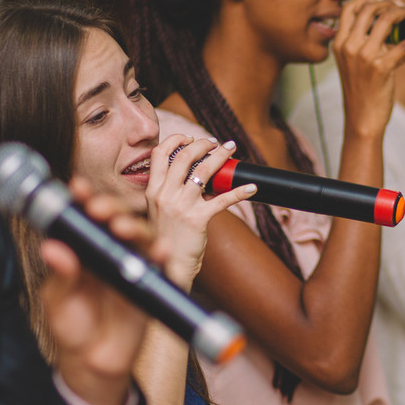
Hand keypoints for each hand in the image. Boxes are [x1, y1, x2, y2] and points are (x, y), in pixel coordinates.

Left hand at [41, 177, 160, 404]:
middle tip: (97, 209)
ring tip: (121, 227)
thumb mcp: (58, 301)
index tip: (76, 188)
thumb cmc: (72, 328)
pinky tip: (161, 250)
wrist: (90, 364)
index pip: (86, 218)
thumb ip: (61, 275)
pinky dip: (163, 257)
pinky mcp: (149, 287)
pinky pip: (160, 268)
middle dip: (109, 208)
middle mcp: (110, 253)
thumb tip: (53, 248)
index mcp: (85, 250)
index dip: (84, 199)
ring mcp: (132, 268)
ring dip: (134, 228)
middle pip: (117, 220)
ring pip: (141, 238)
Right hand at [146, 134, 256, 290]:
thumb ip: (171, 191)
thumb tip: (195, 173)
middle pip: (184, 157)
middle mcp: (164, 195)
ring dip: (220, 157)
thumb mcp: (161, 210)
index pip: (159, 154)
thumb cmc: (170, 238)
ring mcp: (180, 206)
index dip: (175, 140)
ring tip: (231, 150)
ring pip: (203, 171)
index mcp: (152, 190)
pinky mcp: (197, 219)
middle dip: (203, 144)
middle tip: (217, 143)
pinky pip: (222, 199)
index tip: (190, 138)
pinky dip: (239, 191)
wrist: (170, 266)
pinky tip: (251, 187)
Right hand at [333, 0, 404, 139]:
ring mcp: (364, 56)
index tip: (384, 1)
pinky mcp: (381, 68)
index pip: (350, 8)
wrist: (361, 120)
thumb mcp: (353, 64)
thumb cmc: (361, 93)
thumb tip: (391, 25)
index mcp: (339, 43)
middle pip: (369, 9)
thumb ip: (364, 43)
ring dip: (404, 11)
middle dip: (389, 2)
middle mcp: (349, 46)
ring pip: (387, 20)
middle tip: (403, 7)